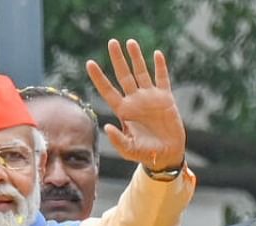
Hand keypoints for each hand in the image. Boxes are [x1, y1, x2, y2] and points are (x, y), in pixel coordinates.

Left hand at [85, 39, 185, 169]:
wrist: (165, 154)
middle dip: (118, 59)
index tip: (89, 63)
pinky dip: (160, 67)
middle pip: (124, 75)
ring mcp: (150, 97)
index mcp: (123, 111)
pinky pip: (162, 79)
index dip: (99, 77)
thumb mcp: (129, 149)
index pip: (108, 90)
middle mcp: (135, 101)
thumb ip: (117, 140)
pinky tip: (157, 54)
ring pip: (141, 72)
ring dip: (136, 58)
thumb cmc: (144, 153)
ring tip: (130, 42)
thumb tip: (106, 127)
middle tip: (112, 42)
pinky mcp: (165, 98)